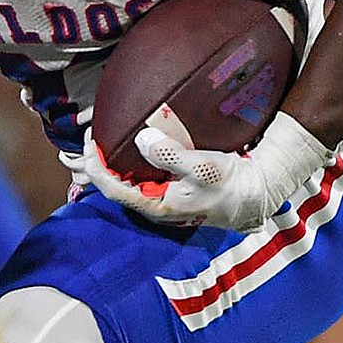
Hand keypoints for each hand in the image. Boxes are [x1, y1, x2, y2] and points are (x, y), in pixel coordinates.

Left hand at [83, 114, 330, 231]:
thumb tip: (142, 139)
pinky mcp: (168, 189)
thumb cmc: (228, 183)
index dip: (96, 166)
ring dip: (109, 162)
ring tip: (98, 140)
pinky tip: (124, 147)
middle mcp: (153, 204)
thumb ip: (171, 155)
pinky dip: (126, 162)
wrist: (255, 193)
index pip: (113, 189)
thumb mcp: (201, 167)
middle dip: (95, 164)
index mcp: (156, 206)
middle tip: (87, 136)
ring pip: (124, 181)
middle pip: (113, 186)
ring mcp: (160, 198)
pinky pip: (138, 176)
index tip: (89, 142)